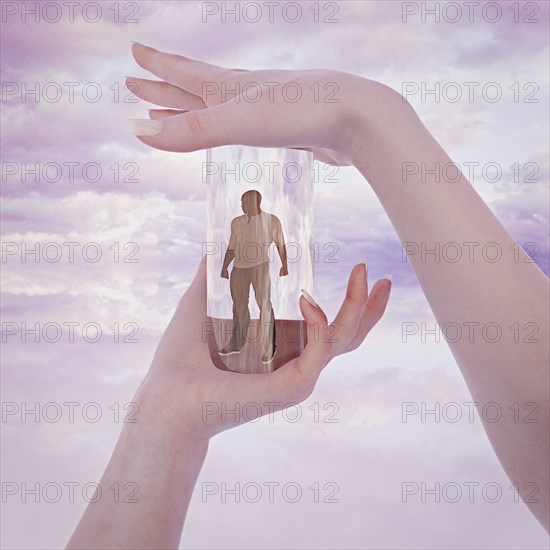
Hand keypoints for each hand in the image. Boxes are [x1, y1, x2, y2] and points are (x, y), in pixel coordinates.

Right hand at [127, 42, 384, 165]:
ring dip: (195, 108)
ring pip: (221, 107)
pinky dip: (232, 127)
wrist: (359, 119)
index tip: (135, 51)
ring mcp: (268, 110)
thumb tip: (138, 131)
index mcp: (231, 87)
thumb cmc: (301, 113)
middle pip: (196, 87)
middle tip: (139, 81)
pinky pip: (249, 127)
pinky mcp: (289, 130)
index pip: (184, 73)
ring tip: (180, 107)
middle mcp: (246, 94)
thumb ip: (192, 131)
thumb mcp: (239, 122)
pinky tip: (239, 127)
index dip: (157, 66)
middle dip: (166, 85)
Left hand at [137, 257, 390, 439]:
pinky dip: (321, 325)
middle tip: (379, 276)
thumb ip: (212, 277)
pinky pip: (319, 353)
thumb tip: (218, 245)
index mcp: (282, 346)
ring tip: (363, 275)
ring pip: (343, 341)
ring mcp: (296, 375)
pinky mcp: (290, 387)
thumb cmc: (181, 359)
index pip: (330, 328)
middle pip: (348, 335)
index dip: (353, 303)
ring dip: (357, 308)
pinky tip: (310, 300)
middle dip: (369, 306)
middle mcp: (295, 361)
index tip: (365, 273)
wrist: (167, 396)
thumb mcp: (200, 305)